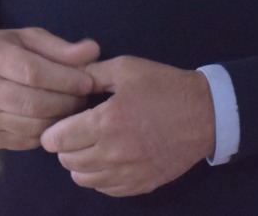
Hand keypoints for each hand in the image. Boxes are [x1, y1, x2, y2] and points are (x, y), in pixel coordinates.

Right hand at [0, 27, 99, 149]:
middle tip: (85, 97)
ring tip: (73, 107)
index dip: (66, 79)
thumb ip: (59, 47)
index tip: (88, 81)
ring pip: (32, 126)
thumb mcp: (25, 38)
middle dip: (67, 102)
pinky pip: (27, 140)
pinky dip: (47, 132)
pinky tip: (56, 119)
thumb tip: (93, 51)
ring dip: (60, 119)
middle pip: (34, 103)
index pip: (34, 73)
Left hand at [40, 56, 215, 196]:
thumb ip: (91, 73)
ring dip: (81, 163)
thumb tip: (65, 79)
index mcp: (106, 122)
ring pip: (83, 179)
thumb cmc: (164, 86)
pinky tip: (109, 160)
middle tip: (77, 132)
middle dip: (66, 146)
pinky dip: (101, 177)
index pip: (58, 139)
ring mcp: (127, 173)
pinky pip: (105, 190)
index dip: (52, 131)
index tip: (59, 124)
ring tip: (92, 146)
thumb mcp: (127, 68)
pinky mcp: (140, 185)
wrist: (205, 113)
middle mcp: (113, 153)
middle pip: (67, 160)